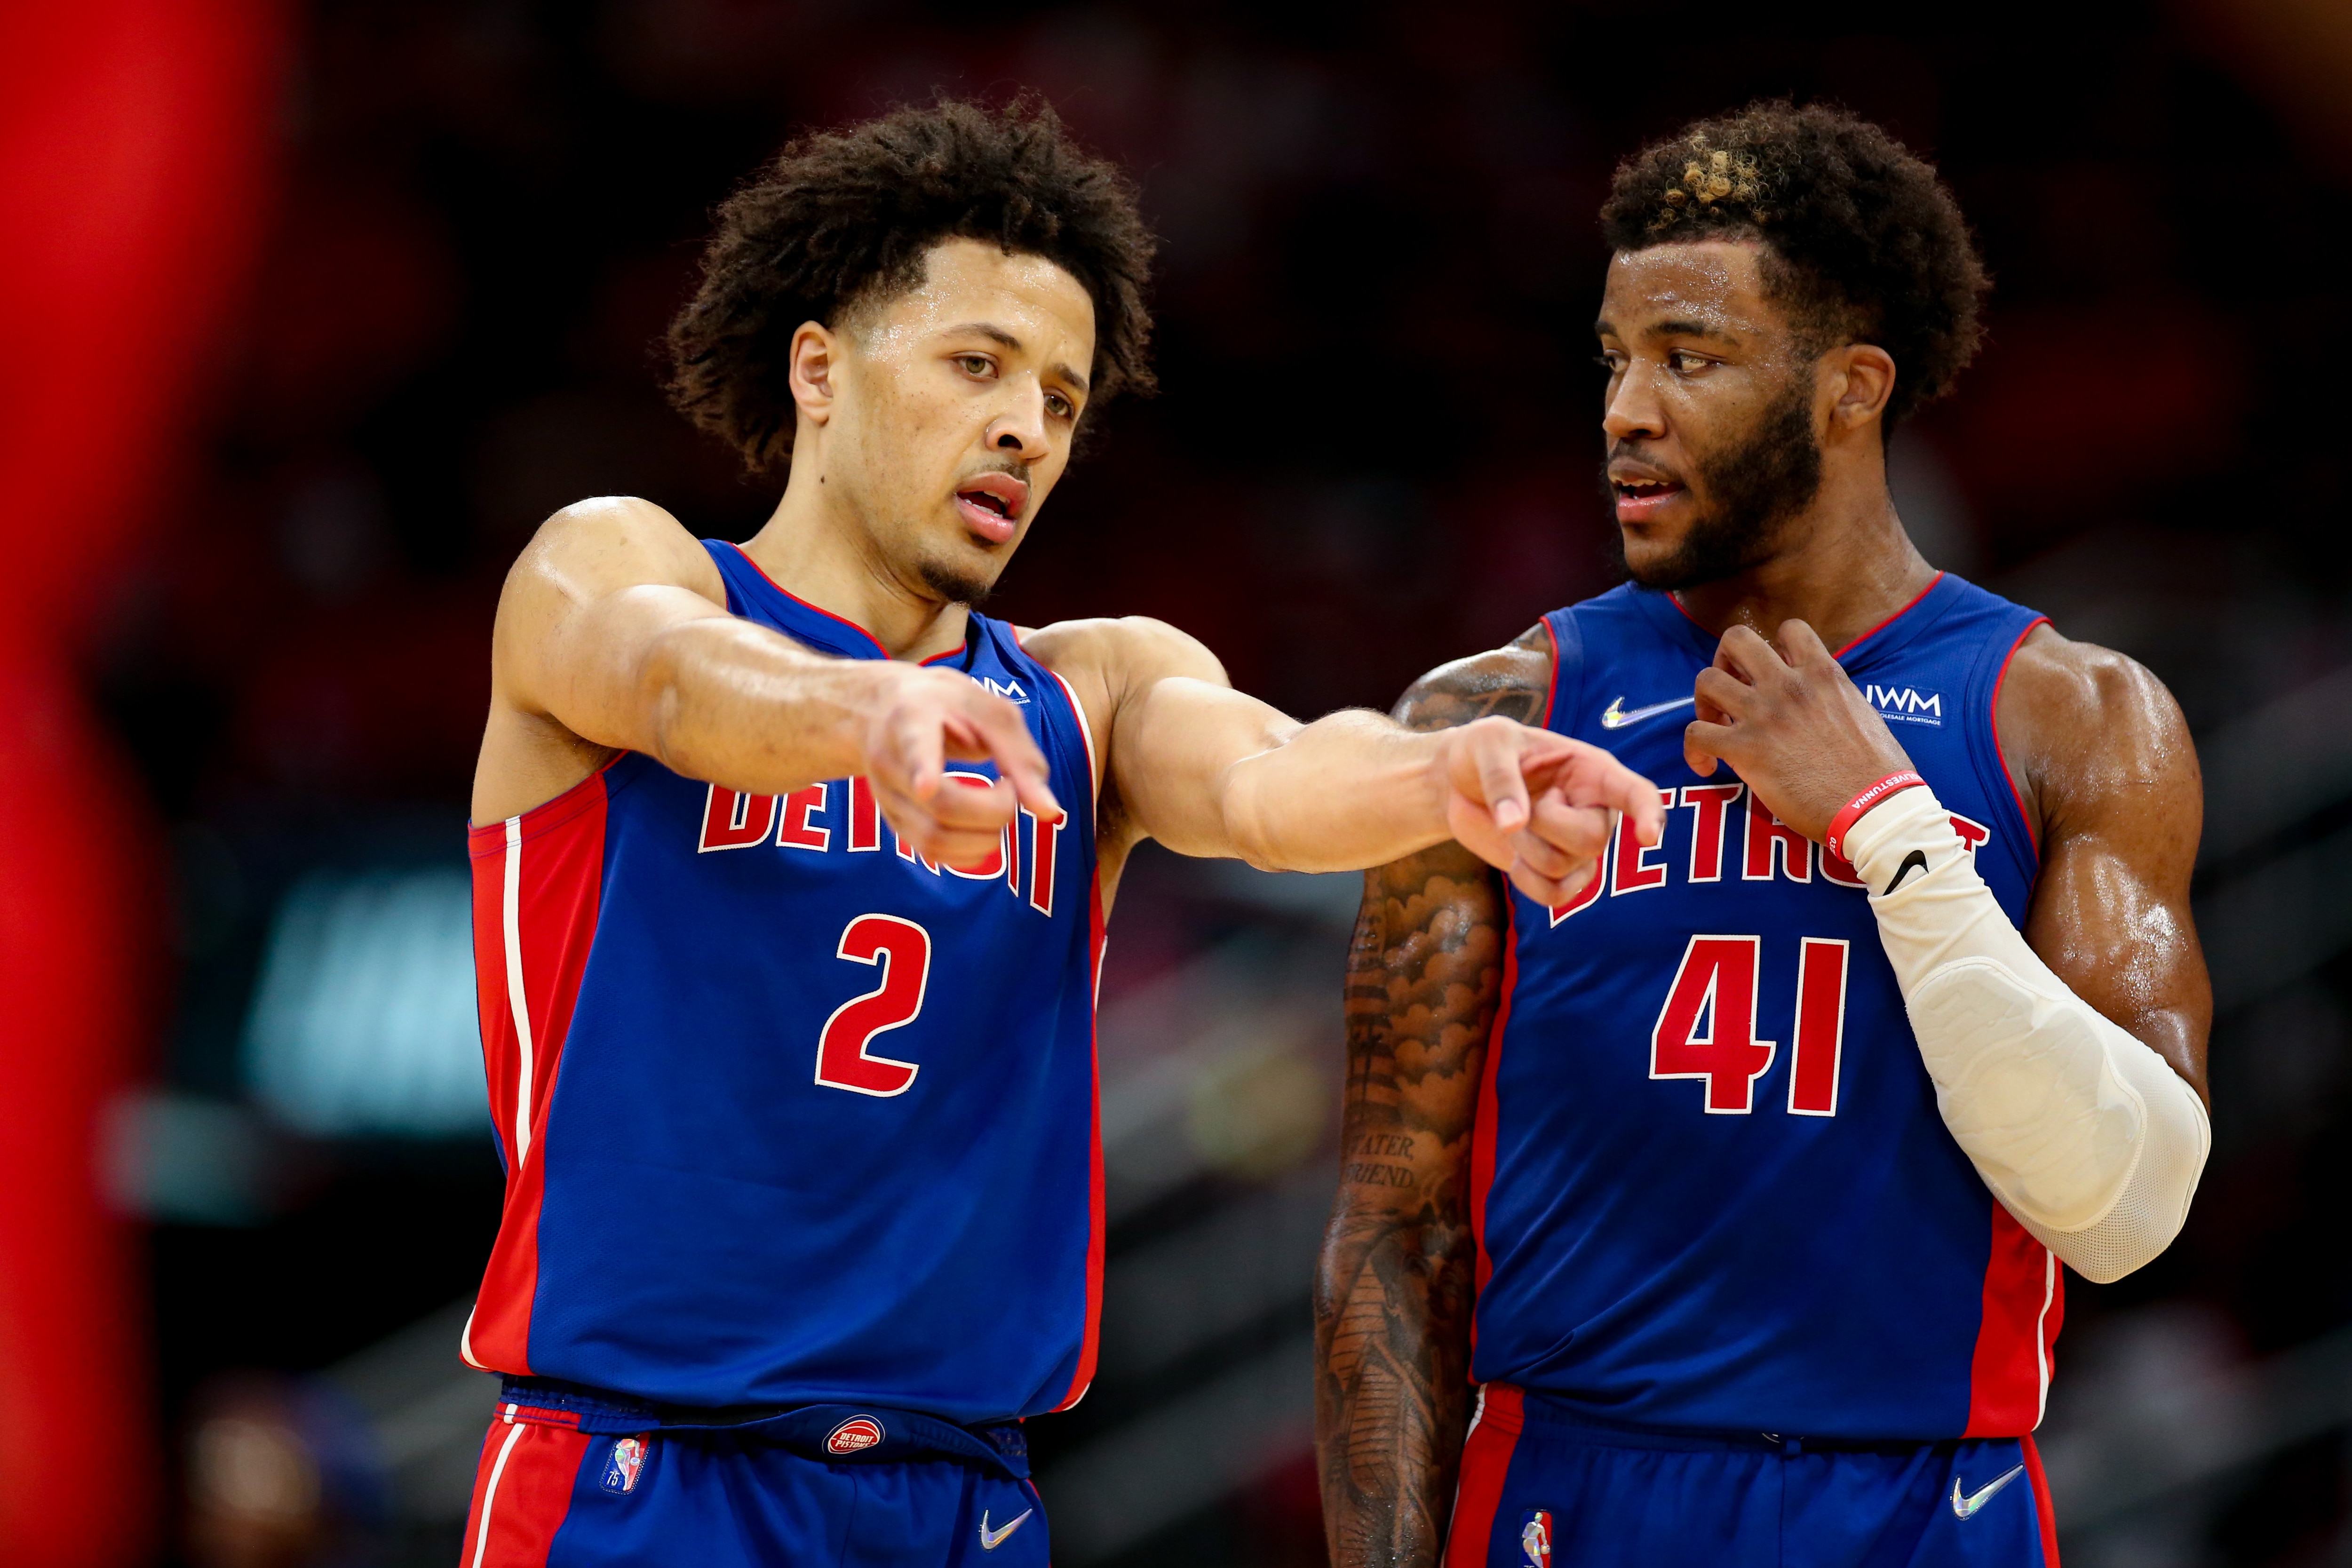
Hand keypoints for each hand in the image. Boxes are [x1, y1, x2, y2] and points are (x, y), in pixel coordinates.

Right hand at [858, 665, 1064, 866]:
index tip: (927, 786)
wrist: (887, 708)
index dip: (922, 768)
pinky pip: (931, 853)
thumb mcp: (991, 712)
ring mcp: (885, 796)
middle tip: (1008, 787)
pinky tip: (981, 829)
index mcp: (913, 718)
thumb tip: (1049, 813)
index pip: (915, 746)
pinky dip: (968, 852)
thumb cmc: (948, 705)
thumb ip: (1021, 758)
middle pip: (942, 806)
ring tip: (995, 806)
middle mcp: (889, 760)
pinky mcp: (892, 821)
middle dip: (995, 811)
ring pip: (934, 840)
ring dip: (984, 838)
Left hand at [1436, 716, 1665, 906]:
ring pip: (1565, 869)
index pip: (1636, 793)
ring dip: (1526, 849)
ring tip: (1513, 824)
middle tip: (1518, 805)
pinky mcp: (1557, 872)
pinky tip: (1515, 858)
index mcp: (1592, 771)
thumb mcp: (1488, 743)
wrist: (1461, 783)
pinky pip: (1555, 895)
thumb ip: (1501, 779)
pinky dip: (1527, 882)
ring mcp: (1578, 846)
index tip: (1648, 836)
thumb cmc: (1485, 752)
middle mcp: (1595, 810)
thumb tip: (1513, 825)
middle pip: (1592, 839)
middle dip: (1545, 825)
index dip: (1649, 814)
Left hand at [1684, 620, 1914, 840]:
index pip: (1790, 628)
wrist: (1874, 807)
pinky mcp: (1746, 749)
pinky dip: (1692, 749)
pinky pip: (1695, 733)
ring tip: (1715, 726)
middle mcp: (1789, 685)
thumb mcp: (1860, 713)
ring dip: (1704, 702)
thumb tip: (1814, 703)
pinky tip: (1706, 766)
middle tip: (1730, 689)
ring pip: (1706, 680)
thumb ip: (1831, 697)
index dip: (1772, 646)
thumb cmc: (1876, 771)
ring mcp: (1764, 714)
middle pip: (1736, 639)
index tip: (1770, 674)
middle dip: (1724, 659)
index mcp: (1823, 673)